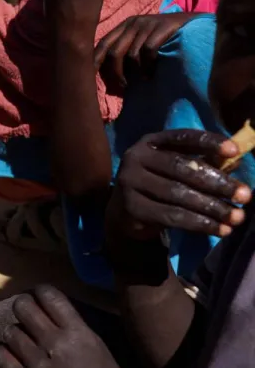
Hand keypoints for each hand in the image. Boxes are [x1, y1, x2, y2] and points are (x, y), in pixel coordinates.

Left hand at [0, 286, 140, 367]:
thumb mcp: (96, 345)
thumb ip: (72, 327)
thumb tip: (48, 313)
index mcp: (77, 331)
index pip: (49, 296)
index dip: (39, 292)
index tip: (37, 296)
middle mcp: (54, 342)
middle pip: (23, 308)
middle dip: (22, 307)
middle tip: (25, 314)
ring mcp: (37, 363)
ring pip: (10, 332)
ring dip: (15, 334)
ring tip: (22, 342)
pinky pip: (1, 358)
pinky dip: (4, 353)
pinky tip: (12, 356)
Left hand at [94, 13, 197, 85]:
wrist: (195, 24)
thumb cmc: (166, 39)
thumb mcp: (142, 41)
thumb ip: (126, 51)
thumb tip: (106, 74)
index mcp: (124, 26)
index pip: (102, 44)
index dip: (94, 61)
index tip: (88, 77)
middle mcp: (133, 23)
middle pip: (113, 52)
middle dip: (115, 73)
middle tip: (123, 86)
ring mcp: (148, 24)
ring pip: (131, 54)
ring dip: (136, 72)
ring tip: (143, 80)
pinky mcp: (163, 27)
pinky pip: (148, 51)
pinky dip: (148, 66)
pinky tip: (152, 74)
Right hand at [110, 130, 249, 241]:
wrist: (125, 211)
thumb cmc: (159, 183)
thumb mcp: (177, 168)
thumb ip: (202, 162)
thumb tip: (234, 159)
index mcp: (151, 142)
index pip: (182, 138)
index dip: (208, 142)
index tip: (234, 151)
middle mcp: (136, 157)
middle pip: (182, 168)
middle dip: (218, 183)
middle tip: (246, 196)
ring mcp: (131, 182)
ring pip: (178, 194)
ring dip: (212, 207)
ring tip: (237, 218)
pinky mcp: (132, 207)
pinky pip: (172, 216)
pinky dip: (200, 224)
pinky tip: (220, 230)